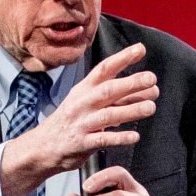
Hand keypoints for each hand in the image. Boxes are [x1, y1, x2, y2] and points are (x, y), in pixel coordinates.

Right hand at [1, 43, 154, 195]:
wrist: (44, 145)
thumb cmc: (72, 120)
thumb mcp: (88, 101)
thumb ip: (117, 96)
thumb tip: (149, 88)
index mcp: (85, 89)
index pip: (104, 69)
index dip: (122, 58)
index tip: (140, 49)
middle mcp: (83, 103)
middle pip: (108, 90)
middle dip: (130, 83)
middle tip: (151, 78)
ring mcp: (82, 123)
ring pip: (108, 114)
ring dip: (130, 110)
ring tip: (150, 107)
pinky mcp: (82, 143)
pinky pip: (102, 140)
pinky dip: (119, 137)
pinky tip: (134, 136)